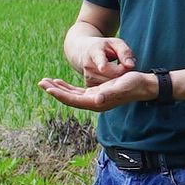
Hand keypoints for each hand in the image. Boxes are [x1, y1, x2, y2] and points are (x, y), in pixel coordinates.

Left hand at [38, 71, 159, 113]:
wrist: (144, 85)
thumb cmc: (134, 84)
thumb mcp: (121, 86)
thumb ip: (109, 93)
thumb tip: (96, 99)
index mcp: (97, 103)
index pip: (73, 100)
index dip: (60, 94)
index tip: (47, 88)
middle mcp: (94, 103)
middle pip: (69, 98)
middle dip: (54, 91)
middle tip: (40, 82)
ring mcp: (94, 99)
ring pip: (71, 95)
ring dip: (58, 89)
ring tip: (45, 82)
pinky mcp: (96, 93)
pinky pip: (77, 92)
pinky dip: (67, 87)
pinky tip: (59, 82)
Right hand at [74, 35, 135, 81]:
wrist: (85, 52)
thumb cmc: (105, 47)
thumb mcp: (116, 43)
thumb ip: (125, 52)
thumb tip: (131, 65)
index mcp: (95, 52)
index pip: (99, 59)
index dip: (101, 64)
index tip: (102, 68)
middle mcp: (89, 66)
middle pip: (111, 74)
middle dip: (122, 71)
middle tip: (123, 64)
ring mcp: (88, 77)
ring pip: (110, 83)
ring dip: (118, 78)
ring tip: (116, 68)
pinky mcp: (89, 85)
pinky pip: (106, 88)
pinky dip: (112, 84)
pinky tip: (111, 76)